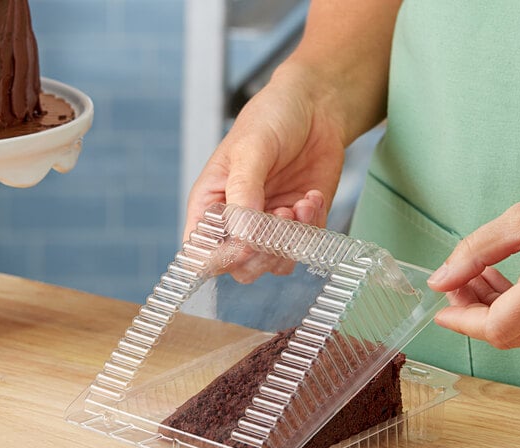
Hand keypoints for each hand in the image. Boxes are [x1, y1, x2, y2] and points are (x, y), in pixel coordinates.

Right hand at [182, 0, 400, 281]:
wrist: (316, 106)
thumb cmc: (272, 117)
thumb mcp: (251, 148)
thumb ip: (244, 191)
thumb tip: (245, 233)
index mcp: (212, 204)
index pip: (203, 253)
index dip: (223, 258)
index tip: (247, 242)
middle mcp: (238, 221)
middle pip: (241, 268)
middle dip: (263, 253)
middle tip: (281, 219)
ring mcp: (270, 226)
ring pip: (273, 265)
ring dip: (290, 242)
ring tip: (298, 204)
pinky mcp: (300, 225)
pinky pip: (303, 247)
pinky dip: (311, 229)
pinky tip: (311, 198)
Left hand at [427, 185, 519, 347]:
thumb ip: (475, 251)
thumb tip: (441, 280)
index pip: (497, 326)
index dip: (462, 322)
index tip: (441, 311)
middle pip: (505, 334)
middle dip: (471, 313)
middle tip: (455, 283)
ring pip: (519, 331)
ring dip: (487, 309)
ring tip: (473, 275)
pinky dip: (509, 307)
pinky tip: (495, 280)